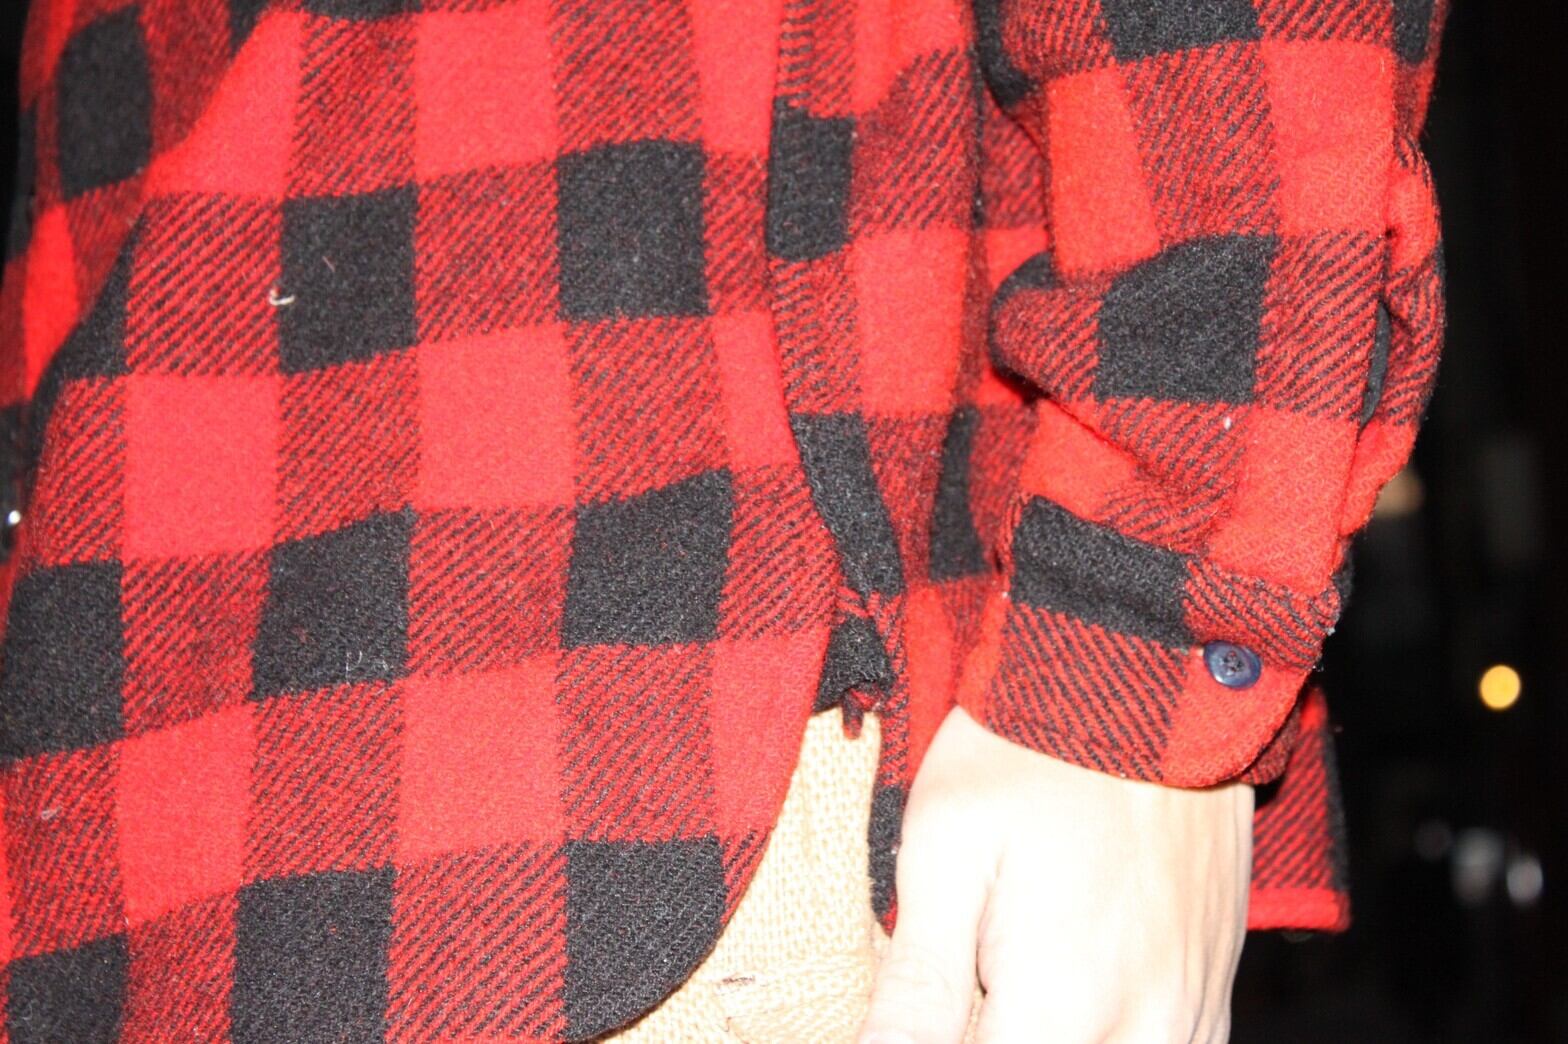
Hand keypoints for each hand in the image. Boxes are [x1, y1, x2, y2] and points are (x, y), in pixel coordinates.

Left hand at [858, 706, 1252, 1042]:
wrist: (1151, 682)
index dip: (930, 1042)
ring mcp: (1188, 1019)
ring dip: (1040, 1030)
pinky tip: (1059, 988)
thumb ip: (918, 982)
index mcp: (1060, 1009)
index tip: (918, 1005)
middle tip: (966, 969)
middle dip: (988, 1030)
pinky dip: (1100, 1037)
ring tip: (1008, 971)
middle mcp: (1142, 1032)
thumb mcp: (946, 848)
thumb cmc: (1033, 754)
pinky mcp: (1212, 996)